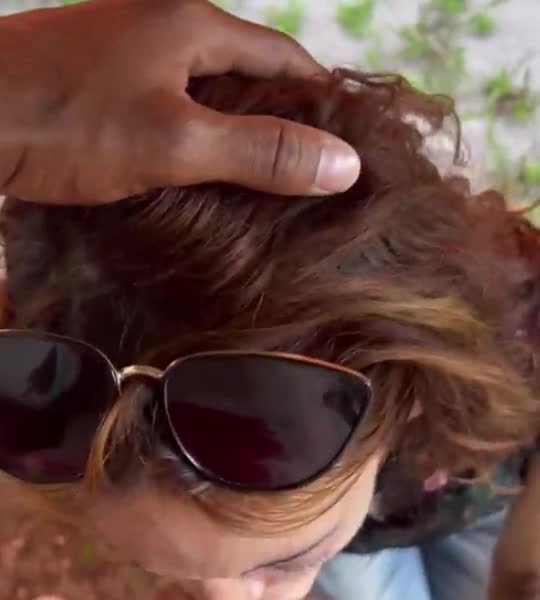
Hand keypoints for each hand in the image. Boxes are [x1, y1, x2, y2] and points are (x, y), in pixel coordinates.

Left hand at [0, 0, 359, 202]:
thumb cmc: (65, 121)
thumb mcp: (175, 142)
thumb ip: (259, 151)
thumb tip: (343, 164)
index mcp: (192, 21)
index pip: (285, 59)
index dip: (323, 102)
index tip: (349, 149)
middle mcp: (162, 20)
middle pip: (246, 70)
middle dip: (281, 119)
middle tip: (309, 178)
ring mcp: (125, 46)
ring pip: (203, 88)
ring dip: (234, 130)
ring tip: (260, 187)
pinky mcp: (97, 77)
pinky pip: (165, 102)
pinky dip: (191, 134)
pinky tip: (194, 173)